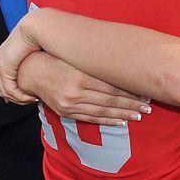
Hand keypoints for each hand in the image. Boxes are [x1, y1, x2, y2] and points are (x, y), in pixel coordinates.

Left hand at [0, 15, 46, 104]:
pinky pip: (10, 90)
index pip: (3, 79)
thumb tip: (41, 70)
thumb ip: (34, 63)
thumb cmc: (42, 36)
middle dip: (15, 98)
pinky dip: (21, 97)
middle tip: (29, 101)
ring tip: (32, 100)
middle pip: (2, 87)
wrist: (37, 27)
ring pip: (5, 91)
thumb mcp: (36, 52)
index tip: (25, 98)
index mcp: (3, 55)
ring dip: (19, 99)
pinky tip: (31, 97)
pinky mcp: (4, 68)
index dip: (12, 92)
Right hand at [18, 52, 150, 125]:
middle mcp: (76, 92)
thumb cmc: (56, 59)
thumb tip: (124, 66)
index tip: (146, 92)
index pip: (112, 86)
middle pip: (111, 100)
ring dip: (123, 114)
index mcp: (81, 75)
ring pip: (103, 111)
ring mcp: (70, 104)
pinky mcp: (66, 111)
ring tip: (140, 115)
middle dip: (132, 104)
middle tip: (149, 106)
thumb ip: (97, 63)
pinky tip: (121, 122)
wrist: (30, 71)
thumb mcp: (76, 57)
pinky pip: (91, 118)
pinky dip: (107, 120)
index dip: (131, 91)